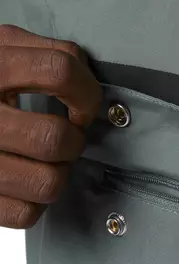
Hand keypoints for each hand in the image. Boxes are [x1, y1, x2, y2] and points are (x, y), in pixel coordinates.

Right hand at [0, 25, 101, 228]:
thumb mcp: (4, 50)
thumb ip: (45, 54)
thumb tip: (86, 76)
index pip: (59, 71)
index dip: (86, 94)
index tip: (83, 109)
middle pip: (55, 139)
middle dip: (73, 142)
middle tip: (64, 138)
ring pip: (47, 182)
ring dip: (57, 174)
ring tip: (43, 161)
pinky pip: (25, 213)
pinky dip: (34, 203)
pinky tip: (24, 183)